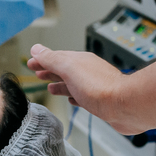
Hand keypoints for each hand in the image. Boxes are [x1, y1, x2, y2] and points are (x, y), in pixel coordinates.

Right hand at [27, 44, 143, 134]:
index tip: (31, 62)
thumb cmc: (100, 87)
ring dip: (59, 83)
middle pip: (64, 69)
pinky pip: (82, 96)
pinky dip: (72, 95)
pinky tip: (71, 99)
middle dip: (49, 70)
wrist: (125, 105)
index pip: (56, 57)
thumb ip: (52, 59)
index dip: (41, 59)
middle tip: (37, 72)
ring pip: (72, 82)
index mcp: (80, 60)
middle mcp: (87, 71)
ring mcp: (94, 86)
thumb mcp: (69, 68)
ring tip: (50, 87)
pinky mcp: (99, 101)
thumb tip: (37, 49)